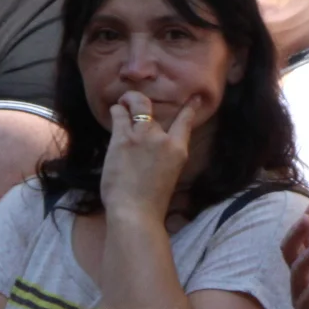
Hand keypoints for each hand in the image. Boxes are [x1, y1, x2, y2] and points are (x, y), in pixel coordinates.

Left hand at [99, 92, 197, 222]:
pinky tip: (115, 113)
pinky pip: (118, 115)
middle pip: (152, 108)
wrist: (136, 210)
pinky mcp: (123, 139)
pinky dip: (116, 112)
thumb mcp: (169, 174)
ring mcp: (142, 136)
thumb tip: (150, 149)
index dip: (189, 108)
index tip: (193, 98)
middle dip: (140, 100)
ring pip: (135, 105)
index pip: (186, 122)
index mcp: (178, 150)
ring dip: (126, 102)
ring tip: (120, 106)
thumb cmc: (151, 201)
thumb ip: (164, 157)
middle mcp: (163, 139)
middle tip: (132, 100)